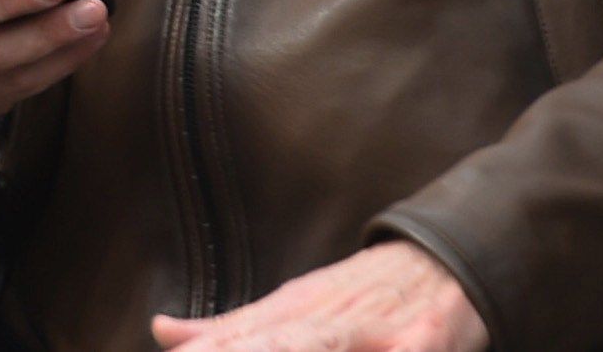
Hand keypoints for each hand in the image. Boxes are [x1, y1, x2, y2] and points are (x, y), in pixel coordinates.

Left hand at [150, 243, 487, 351]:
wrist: (441, 260)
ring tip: (279, 345)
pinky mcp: (425, 337)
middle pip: (281, 340)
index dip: (209, 347)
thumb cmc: (358, 297)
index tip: (172, 346)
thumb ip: (230, 328)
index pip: (240, 337)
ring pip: (330, 340)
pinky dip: (394, 350)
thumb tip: (161, 330)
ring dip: (298, 344)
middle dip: (244, 348)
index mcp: (293, 313)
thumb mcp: (292, 307)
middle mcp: (328, 317)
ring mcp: (377, 328)